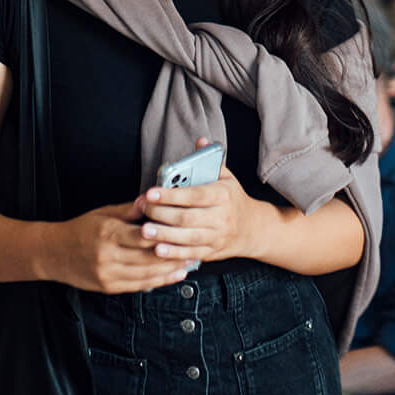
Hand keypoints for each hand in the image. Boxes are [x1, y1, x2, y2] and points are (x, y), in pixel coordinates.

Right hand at [46, 202, 188, 294]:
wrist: (53, 253)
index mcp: (107, 233)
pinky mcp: (108, 286)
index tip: (185, 232)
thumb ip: (130, 209)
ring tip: (190, 264)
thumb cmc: (81, 230)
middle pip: (148, 257)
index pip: (144, 235)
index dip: (166, 235)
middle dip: (174, 255)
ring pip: (146, 274)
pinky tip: (172, 276)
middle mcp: (107, 255)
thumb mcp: (104, 213)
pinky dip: (158, 281)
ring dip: (170, 270)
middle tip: (196, 250)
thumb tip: (152, 199)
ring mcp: (107, 273)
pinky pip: (138, 285)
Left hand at [138, 148, 264, 264]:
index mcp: (223, 195)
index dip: (171, 194)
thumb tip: (200, 140)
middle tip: (142, 209)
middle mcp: (221, 217)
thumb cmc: (233, 200)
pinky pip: (190, 253)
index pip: (195, 194)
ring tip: (144, 231)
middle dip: (161, 214)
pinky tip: (158, 250)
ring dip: (164, 235)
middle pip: (187, 217)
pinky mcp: (211, 252)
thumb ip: (209, 161)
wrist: (252, 229)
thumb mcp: (227, 178)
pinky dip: (173, 253)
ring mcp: (217, 236)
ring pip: (187, 237)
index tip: (151, 192)